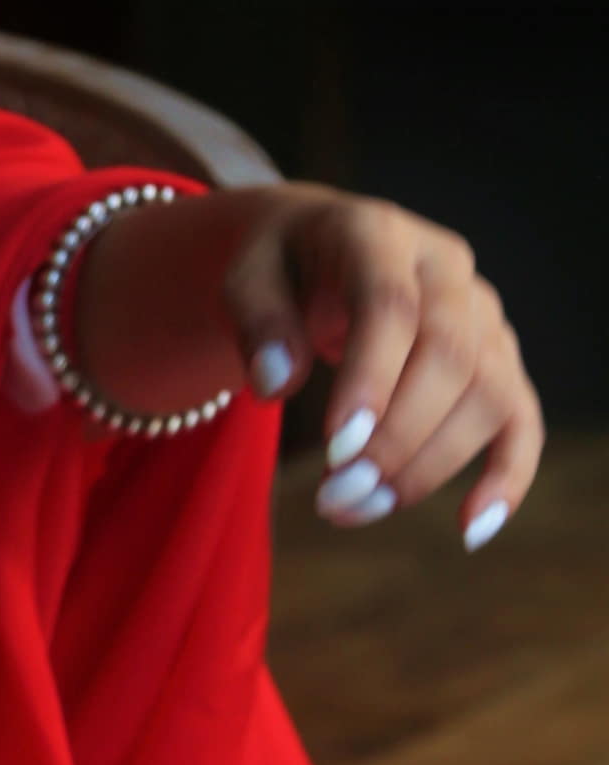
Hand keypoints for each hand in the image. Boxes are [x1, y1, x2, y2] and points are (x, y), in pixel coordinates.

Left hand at [217, 182, 542, 547]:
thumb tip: (275, 384)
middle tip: (337, 497)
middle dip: (397, 439)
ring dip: (431, 466)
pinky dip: (507, 476)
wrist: (317, 249)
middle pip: (451, 357)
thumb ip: (256, 321)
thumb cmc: (279, 268)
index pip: (391, 306)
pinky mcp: (499, 359)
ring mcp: (483, 314)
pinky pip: (521, 419)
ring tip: (360, 509)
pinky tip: (471, 529)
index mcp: (380, 235)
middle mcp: (446, 270)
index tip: (336, 449)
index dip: (371, 380)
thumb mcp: (245, 276)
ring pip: (489, 394)